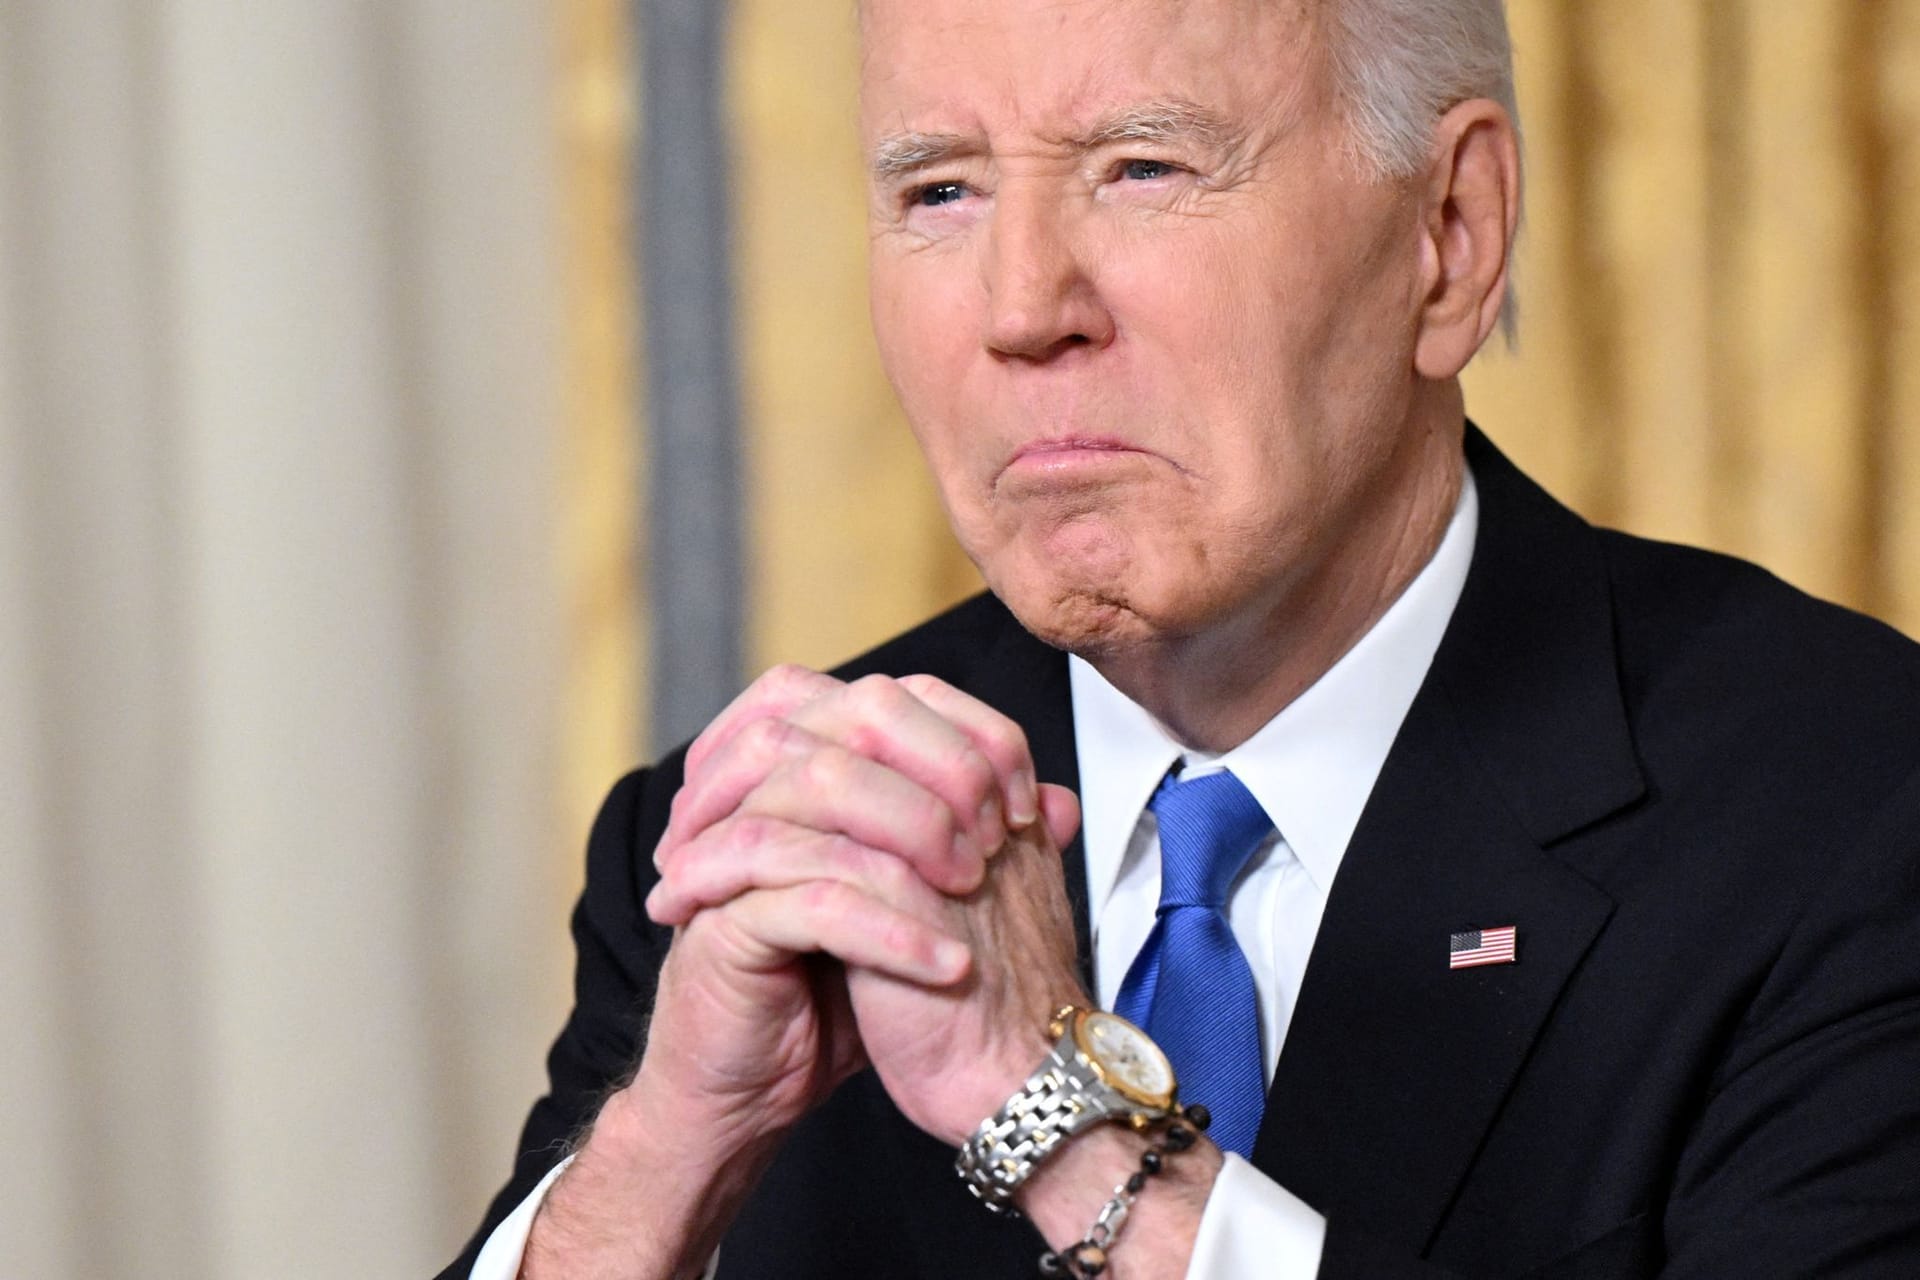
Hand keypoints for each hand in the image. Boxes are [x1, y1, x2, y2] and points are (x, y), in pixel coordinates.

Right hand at [526, 667, 1045, 1277]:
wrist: (755, 1085)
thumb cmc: (832, 993)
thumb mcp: (918, 906)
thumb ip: (976, 845)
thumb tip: (1058, 801)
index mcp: (802, 774)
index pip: (883, 697)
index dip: (964, 735)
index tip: (1024, 805)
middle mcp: (756, 794)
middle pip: (845, 721)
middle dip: (938, 770)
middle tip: (998, 837)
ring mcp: (727, 850)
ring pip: (815, 790)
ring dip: (910, 832)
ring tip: (972, 887)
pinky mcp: (716, 920)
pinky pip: (802, 900)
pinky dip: (885, 928)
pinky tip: (943, 962)